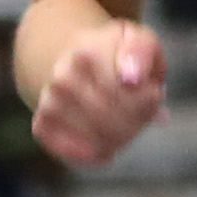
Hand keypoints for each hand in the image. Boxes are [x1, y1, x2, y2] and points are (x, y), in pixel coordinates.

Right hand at [33, 18, 168, 169]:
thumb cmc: (119, 56)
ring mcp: (49, 100)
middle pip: (111, 119)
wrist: (81, 63)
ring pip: (94, 140)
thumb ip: (142, 50)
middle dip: (136, 123)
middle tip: (143, 115)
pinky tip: (105, 149)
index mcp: (87, 50)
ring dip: (119, 141)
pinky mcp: (42, 123)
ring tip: (126, 127)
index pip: (126, 92)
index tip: (154, 94)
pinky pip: (68, 152)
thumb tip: (132, 78)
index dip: (149, 100)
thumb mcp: (139, 40)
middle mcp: (62, 76)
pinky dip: (92, 156)